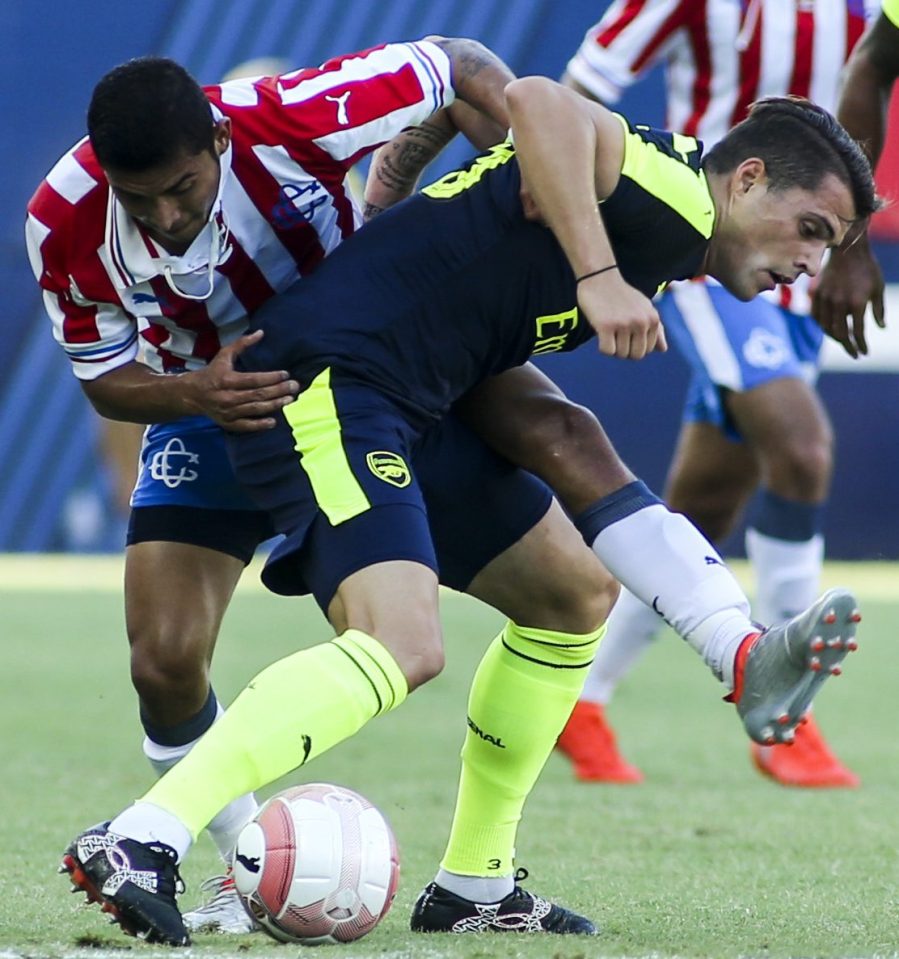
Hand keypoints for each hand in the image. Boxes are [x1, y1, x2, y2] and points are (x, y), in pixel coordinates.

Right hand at [187, 330, 298, 431]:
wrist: (192, 394)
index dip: (271, 377)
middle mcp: (227, 396)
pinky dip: (260, 425)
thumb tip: (261, 332)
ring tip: (290, 400)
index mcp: (226, 379)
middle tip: (294, 387)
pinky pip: (246, 425)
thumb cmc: (212, 372)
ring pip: (255, 409)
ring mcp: (228, 411)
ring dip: (274, 405)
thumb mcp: (223, 355)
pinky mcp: (228, 423)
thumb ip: (241, 344)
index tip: (286, 374)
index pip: (253, 379)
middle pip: (257, 394)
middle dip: (278, 390)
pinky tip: (274, 421)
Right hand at [577, 269, 666, 359]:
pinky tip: (600, 333)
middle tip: (616, 334)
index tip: (627, 331)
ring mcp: (624, 324)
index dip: (635, 344)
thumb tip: (663, 350)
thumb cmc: (621, 295)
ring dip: (613, 347)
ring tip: (609, 330)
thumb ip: (656, 328)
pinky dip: (602, 347)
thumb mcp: (644, 308)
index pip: (648, 350)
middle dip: (625, 350)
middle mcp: (641, 322)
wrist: (600, 277)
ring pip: (621, 354)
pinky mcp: (606, 326)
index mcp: (653, 319)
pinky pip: (607, 351)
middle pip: (636, 355)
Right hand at [811, 237, 884, 358]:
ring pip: (826, 328)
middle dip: (848, 346)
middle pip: (840, 334)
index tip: (864, 353)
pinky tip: (829, 329)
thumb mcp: (878, 288)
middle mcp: (839, 304)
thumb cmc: (867, 268)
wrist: (848, 251)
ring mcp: (826, 300)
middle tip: (854, 354)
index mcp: (856, 303)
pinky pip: (817, 317)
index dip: (861, 345)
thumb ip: (879, 310)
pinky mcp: (817, 295)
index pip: (858, 331)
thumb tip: (881, 327)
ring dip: (835, 338)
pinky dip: (823, 326)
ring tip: (844, 342)